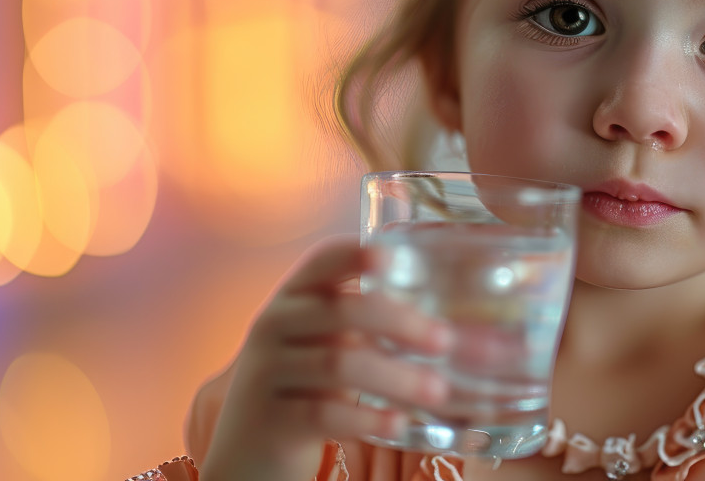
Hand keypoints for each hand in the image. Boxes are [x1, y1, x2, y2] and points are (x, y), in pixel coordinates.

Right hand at [199, 235, 452, 480]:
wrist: (249, 450)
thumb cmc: (304, 385)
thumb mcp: (325, 344)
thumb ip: (367, 326)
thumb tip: (455, 330)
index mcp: (292, 298)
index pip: (321, 262)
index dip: (355, 255)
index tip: (393, 257)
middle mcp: (273, 326)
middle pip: (341, 312)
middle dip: (400, 322)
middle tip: (445, 341)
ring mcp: (266, 374)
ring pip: (338, 365)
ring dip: (396, 377)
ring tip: (437, 391)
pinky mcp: (270, 421)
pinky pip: (323, 414)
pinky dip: (366, 418)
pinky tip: (398, 423)